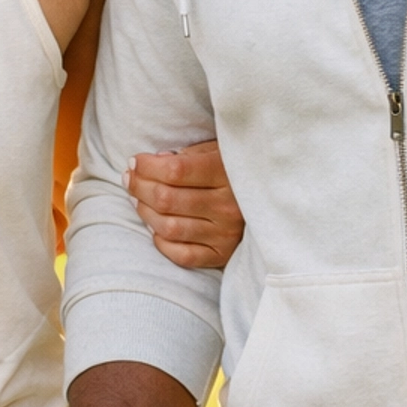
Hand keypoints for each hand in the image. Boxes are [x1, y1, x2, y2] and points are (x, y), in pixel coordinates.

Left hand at [128, 138, 243, 268]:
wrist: (276, 200)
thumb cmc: (235, 169)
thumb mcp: (218, 150)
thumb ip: (189, 155)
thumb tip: (157, 161)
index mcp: (227, 173)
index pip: (174, 171)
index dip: (146, 166)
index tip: (134, 161)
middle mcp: (229, 206)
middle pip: (166, 199)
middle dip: (138, 187)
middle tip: (129, 178)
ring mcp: (226, 234)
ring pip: (169, 227)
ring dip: (145, 212)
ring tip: (138, 200)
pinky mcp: (223, 255)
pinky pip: (182, 255)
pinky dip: (162, 241)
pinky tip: (156, 227)